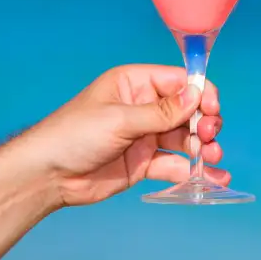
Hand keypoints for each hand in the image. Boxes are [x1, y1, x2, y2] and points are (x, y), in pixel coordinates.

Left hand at [21, 65, 229, 206]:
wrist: (46, 176)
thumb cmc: (73, 135)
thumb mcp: (119, 119)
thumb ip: (161, 112)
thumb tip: (197, 96)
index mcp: (135, 84)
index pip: (179, 81)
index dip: (200, 93)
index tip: (212, 109)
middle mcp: (144, 107)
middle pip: (187, 111)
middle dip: (204, 122)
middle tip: (209, 137)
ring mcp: (145, 136)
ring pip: (185, 139)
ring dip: (203, 147)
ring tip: (212, 157)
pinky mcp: (144, 163)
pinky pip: (175, 164)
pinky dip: (194, 171)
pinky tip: (213, 178)